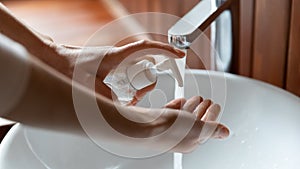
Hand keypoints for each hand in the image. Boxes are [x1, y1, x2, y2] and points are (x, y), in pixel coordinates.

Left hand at [55, 40, 184, 103]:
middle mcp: (120, 56)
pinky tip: (124, 96)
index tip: (180, 55)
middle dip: (150, 80)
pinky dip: (133, 83)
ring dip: (141, 83)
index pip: (146, 48)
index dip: (165, 50)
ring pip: (140, 68)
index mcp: (117, 57)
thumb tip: (125, 109)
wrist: (57, 60)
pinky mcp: (114, 64)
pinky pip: (131, 71)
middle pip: (147, 62)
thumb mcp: (90, 88)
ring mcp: (117, 59)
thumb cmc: (71, 69)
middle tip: (141, 95)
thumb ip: (108, 100)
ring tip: (130, 98)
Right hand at [163, 96, 228, 151]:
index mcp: (191, 140)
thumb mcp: (197, 128)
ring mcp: (168, 127)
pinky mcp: (158, 119)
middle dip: (203, 110)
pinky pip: (171, 112)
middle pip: (195, 122)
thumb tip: (225, 133)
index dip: (212, 115)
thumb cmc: (167, 130)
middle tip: (208, 102)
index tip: (216, 106)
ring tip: (196, 99)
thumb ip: (212, 129)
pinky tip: (180, 101)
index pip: (206, 127)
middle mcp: (179, 135)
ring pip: (183, 116)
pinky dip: (178, 105)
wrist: (142, 126)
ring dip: (192, 107)